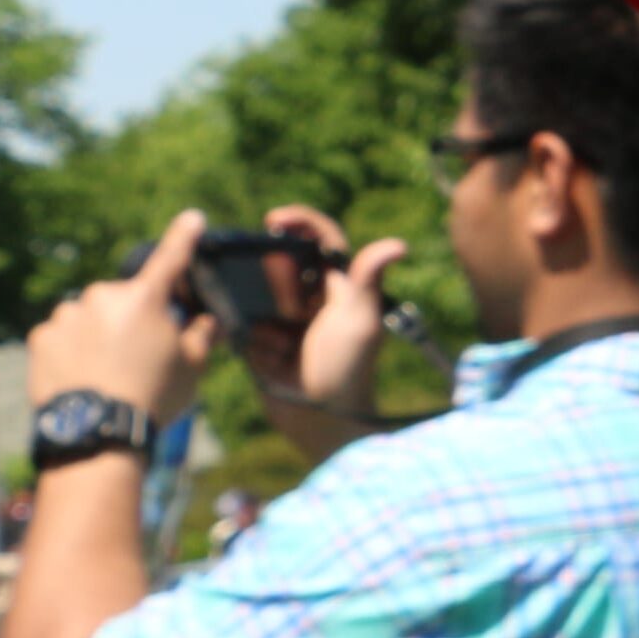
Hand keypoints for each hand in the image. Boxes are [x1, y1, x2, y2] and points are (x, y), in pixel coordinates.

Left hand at [25, 212, 223, 424]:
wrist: (97, 432)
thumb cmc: (153, 397)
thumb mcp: (192, 367)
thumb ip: (203, 334)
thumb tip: (209, 319)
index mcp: (143, 299)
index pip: (170, 259)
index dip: (184, 237)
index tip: (191, 218)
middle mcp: (101, 297)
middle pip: (123, 299)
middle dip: (132, 318)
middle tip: (140, 355)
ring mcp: (66, 316)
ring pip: (89, 317)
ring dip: (99, 333)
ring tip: (107, 373)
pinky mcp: (40, 336)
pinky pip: (63, 335)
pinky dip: (72, 349)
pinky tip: (83, 376)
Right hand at [244, 203, 409, 449]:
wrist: (321, 418)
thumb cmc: (348, 367)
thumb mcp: (360, 320)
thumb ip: (367, 279)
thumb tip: (400, 243)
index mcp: (340, 287)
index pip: (322, 240)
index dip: (301, 222)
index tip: (274, 219)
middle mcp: (312, 299)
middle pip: (283, 263)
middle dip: (276, 275)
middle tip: (286, 306)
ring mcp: (284, 320)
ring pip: (258, 290)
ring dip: (256, 301)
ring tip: (275, 334)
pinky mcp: (260, 342)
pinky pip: (241, 319)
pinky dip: (238, 322)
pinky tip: (248, 338)